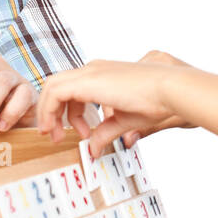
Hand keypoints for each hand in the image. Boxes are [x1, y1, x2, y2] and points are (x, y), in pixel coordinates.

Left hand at [37, 51, 194, 157]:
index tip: (78, 133)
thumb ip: (107, 132)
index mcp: (102, 75)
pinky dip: (49, 110)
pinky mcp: (87, 80)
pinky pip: (55, 92)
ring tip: (54, 135)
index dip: (68, 112)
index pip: (73, 88)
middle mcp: (93, 69)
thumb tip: (94, 149)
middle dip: (52, 112)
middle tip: (55, 135)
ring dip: (48, 112)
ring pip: (51, 86)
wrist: (168, 89)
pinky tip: (54, 128)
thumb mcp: (125, 120)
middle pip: (57, 85)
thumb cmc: (156, 101)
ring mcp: (89, 72)